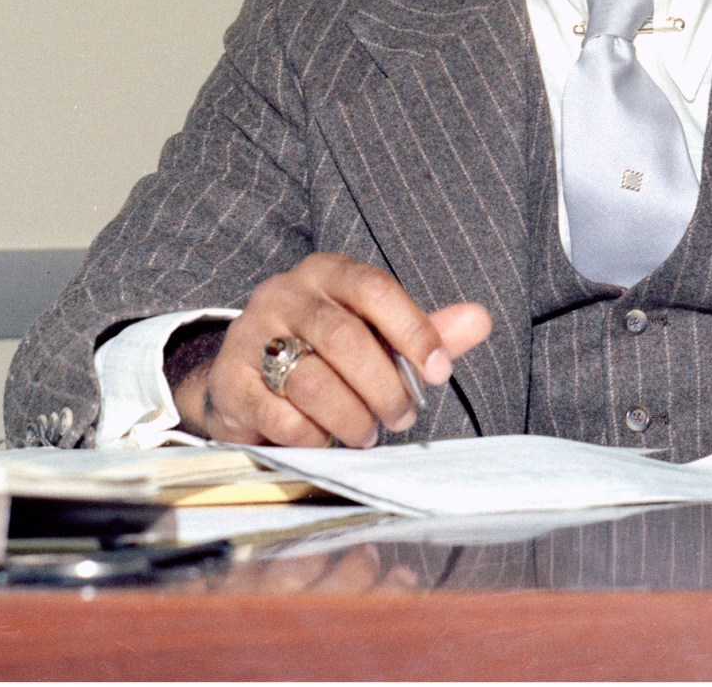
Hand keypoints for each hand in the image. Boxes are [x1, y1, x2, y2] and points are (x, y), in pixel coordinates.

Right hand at [173, 253, 491, 445]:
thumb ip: (424, 332)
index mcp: (326, 272)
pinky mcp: (230, 382)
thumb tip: (481, 319)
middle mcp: (284, 294)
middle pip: (343, 337)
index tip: (440, 371)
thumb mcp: (375, 336)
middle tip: (403, 416)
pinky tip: (324, 438)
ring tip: (367, 433)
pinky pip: (280, 415)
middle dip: (383, 386)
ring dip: (351, 416)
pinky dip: (313, 435)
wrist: (245, 381)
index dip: (413, 329)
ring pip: (312, 380)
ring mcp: (250, 334)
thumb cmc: (326, 354)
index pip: (374, 288)